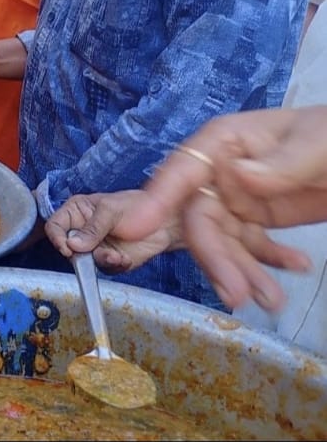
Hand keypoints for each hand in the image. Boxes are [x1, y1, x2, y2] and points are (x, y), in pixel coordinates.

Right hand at [44, 192, 178, 274]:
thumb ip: (92, 227)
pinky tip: (124, 258)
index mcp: (76, 212)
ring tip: (116, 256)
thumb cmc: (136, 205)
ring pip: (85, 262)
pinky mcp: (108, 261)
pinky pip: (104, 269)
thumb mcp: (110, 210)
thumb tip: (73, 244)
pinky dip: (115, 266)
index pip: (54, 226)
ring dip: (101, 260)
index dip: (57, 238)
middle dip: (81, 254)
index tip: (68, 247)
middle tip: (95, 252)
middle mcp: (81, 231)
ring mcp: (94, 248)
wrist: (163, 222)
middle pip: (67, 248)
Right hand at [106, 108, 326, 310]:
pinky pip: (249, 246)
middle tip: (236, 294)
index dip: (155, 201)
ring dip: (240, 271)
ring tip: (270, 300)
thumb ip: (282, 160)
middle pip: (199, 217)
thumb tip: (236, 175)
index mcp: (227, 141)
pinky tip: (293, 272)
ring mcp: (239, 195)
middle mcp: (222, 170)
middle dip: (214, 257)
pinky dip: (266, 264)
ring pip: (221, 240)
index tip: (132, 231)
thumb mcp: (320, 143)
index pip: (182, 171)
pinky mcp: (259, 216)